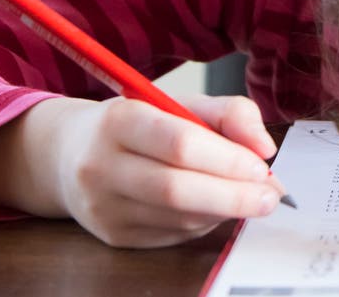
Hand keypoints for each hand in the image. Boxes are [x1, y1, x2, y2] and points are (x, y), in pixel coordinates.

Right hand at [48, 94, 283, 247]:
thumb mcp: (177, 102)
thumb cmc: (136, 124)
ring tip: (249, 198)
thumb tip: (264, 147)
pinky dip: (204, 223)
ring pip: (179, 218)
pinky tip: (215, 208)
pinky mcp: (113, 236)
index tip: (262, 166)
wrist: (68, 155)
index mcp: (119, 120)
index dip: (228, 158)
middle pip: (177, 190)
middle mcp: (102, 166)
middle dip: (234, 195)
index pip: (180, 144)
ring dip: (224, 211)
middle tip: (270, 196)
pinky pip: (173, 235)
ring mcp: (104, 206)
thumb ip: (229, 113)